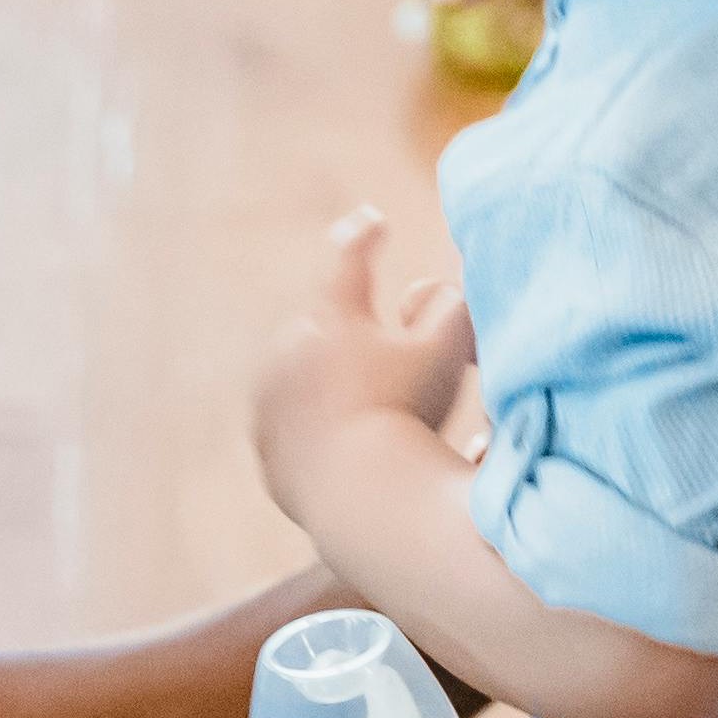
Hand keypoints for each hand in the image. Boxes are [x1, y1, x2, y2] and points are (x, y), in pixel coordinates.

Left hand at [252, 209, 479, 514]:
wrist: (358, 494)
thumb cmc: (408, 414)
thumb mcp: (448, 349)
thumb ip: (451, 305)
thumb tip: (431, 293)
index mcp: (331, 314)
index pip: (350, 258)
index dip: (365, 236)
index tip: (372, 223)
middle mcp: (289, 348)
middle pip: (328, 329)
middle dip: (354, 337)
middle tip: (392, 367)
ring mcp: (269, 400)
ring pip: (308, 379)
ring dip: (334, 386)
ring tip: (374, 416)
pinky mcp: (266, 447)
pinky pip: (297, 428)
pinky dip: (320, 432)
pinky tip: (351, 451)